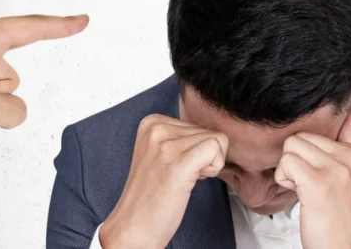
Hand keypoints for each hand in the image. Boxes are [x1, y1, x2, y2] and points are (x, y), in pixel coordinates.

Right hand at [99, 115, 228, 248]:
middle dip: (203, 156)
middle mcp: (156, 128)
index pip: (199, 124)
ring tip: (182, 180)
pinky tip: (192, 181)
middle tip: (180, 176)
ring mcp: (165, 144)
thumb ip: (181, 137)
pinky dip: (214, 168)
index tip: (176, 167)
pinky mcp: (178, 163)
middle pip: (209, 131)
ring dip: (208, 164)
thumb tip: (214, 133)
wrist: (133, 227)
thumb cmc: (151, 196)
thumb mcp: (160, 153)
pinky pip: (216, 149)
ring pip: (217, 140)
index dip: (196, 150)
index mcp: (151, 122)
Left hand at [274, 114, 350, 248]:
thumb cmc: (339, 216)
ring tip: (305, 188)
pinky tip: (300, 194)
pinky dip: (284, 179)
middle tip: (310, 184)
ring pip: (291, 146)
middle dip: (297, 159)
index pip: (320, 131)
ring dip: (289, 169)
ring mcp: (338, 169)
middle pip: (302, 136)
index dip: (311, 155)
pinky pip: (286, 163)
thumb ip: (350, 143)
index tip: (322, 177)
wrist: (340, 248)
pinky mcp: (319, 182)